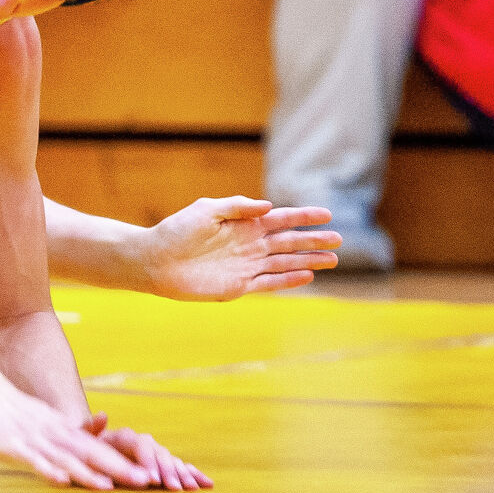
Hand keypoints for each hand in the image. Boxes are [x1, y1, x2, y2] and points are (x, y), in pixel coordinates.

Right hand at [0, 370, 153, 489]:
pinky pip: (32, 459)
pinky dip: (47, 469)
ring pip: (65, 458)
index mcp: (62, 429)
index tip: (151, 475)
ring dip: (87, 473)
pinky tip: (61, 480)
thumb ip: (69, 430)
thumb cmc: (12, 407)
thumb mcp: (46, 418)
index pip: (99, 447)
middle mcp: (53, 433)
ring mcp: (33, 440)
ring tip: (109, 486)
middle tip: (146, 481)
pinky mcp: (12, 446)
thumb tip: (100, 428)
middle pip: (90, 453)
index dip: (124, 461)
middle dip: (118, 468)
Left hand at [85, 413, 211, 490]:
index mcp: (122, 437)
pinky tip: (206, 483)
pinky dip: (193, 474)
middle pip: (159, 453)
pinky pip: (179, 467)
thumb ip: (89, 428)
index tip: (151, 479)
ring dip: (182, 474)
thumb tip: (102, 414)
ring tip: (192, 488)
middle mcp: (141, 443)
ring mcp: (153, 454)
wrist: (90, 450)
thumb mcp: (80, 438)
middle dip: (167, 471)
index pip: (139, 445)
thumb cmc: (82, 448)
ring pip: (171, 461)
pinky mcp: (160, 465)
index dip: (147, 460)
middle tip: (173, 488)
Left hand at [139, 195, 339, 300]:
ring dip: (308, 261)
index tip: (327, 213)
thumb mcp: (205, 210)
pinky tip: (307, 276)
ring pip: (284, 262)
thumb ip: (237, 206)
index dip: (303, 217)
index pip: (280, 219)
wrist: (154, 261)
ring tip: (333, 259)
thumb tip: (268, 206)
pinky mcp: (239, 286)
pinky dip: (288, 280)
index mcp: (242, 224)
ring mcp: (245, 266)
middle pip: (288, 242)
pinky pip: (269, 282)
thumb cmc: (175, 231)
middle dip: (313, 240)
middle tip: (339, 239)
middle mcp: (248, 245)